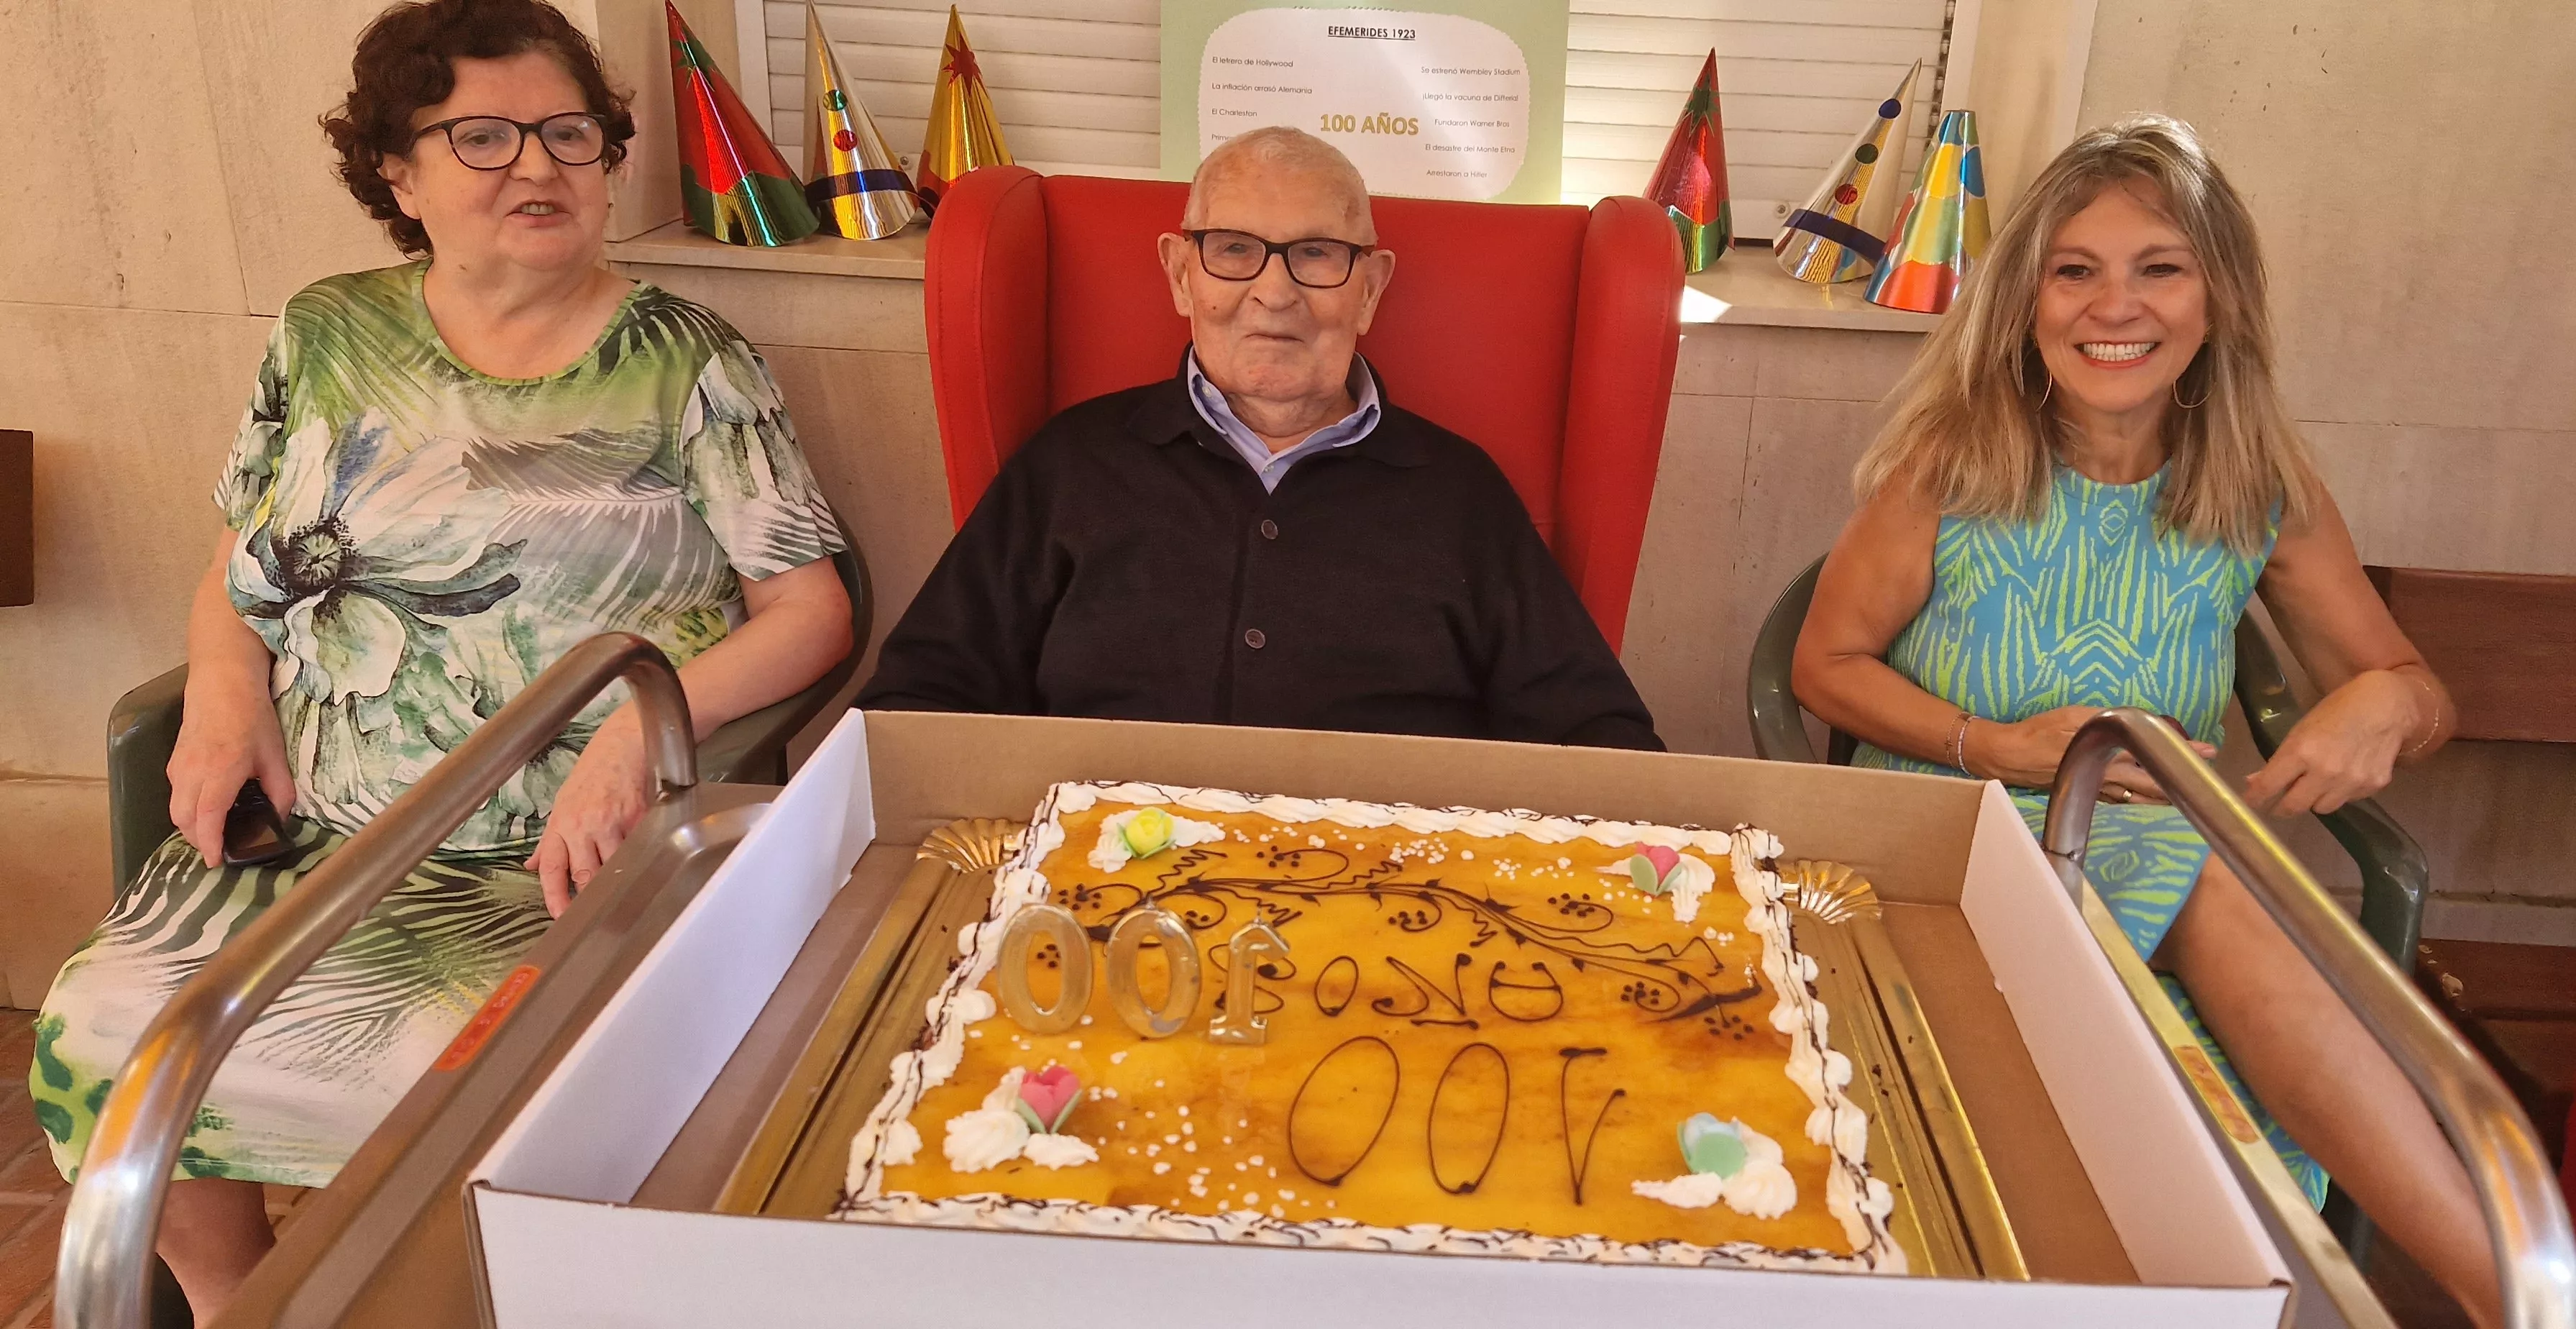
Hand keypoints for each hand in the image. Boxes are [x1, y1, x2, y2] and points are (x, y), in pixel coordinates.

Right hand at [168, 672, 293, 867]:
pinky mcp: (174, 759)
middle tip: (220, 850)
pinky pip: (175, 793)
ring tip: (214, 833)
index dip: (210, 845)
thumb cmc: (252, 715)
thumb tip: (279, 819)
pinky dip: (187, 808)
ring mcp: (178, 766)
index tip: (217, 863)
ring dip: (190, 826)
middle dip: (199, 841)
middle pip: (183, 820)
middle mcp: (191, 772)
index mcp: (220, 772)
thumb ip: (280, 791)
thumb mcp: (275, 754)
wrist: (222, 680)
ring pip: (176, 808)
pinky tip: (208, 807)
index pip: (206, 820)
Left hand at [527, 714, 652, 917]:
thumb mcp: (563, 803)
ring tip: (622, 890)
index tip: (559, 916)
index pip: (552, 869)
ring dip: (617, 880)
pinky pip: (638, 849)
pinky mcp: (638, 818)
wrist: (624, 743)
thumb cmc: (594, 771)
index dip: (555, 898)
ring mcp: (611, 822)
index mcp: (561, 823)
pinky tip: (643, 862)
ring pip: (614, 867)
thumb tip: (532, 865)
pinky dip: (640, 859)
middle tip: (595, 913)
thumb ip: (550, 839)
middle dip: (589, 898)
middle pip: (584, 875)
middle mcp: (583, 824)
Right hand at [1967, 704, 2216, 803]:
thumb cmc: (2038, 732)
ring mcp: (2097, 790)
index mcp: (2108, 757)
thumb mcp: (2073, 716)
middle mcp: (2108, 779)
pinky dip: (2140, 800)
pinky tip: (2148, 800)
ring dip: (2163, 796)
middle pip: (2154, 786)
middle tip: (2206, 780)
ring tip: (2187, 794)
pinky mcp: (2086, 794)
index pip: (2154, 756)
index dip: (2182, 755)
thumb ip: (2106, 719)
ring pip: (2140, 798)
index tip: (2206, 753)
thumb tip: (2136, 721)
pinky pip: (2122, 800)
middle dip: (2181, 781)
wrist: (2008, 755)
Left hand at [2243, 670, 2418, 816]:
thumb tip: (2254, 782)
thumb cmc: (2338, 711)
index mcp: (2302, 751)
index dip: (2256, 798)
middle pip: (2294, 807)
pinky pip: (2347, 800)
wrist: (2387, 706)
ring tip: (2315, 785)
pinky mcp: (2373, 786)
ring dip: (2313, 800)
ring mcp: (2351, 781)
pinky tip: (2344, 775)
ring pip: (2321, 809)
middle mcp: (2326, 771)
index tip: (2251, 802)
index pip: (2269, 786)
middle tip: (2277, 806)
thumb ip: (2280, 759)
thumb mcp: (2301, 729)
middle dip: (2281, 808)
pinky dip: (2340, 793)